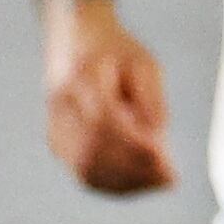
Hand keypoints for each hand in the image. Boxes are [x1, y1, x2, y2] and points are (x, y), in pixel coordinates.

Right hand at [43, 6, 176, 196]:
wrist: (76, 39)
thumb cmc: (117, 52)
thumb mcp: (144, 63)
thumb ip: (152, 98)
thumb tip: (157, 140)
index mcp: (81, 76)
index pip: (103, 120)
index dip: (134, 145)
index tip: (166, 158)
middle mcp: (61, 103)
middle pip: (93, 149)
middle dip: (134, 169)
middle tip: (169, 178)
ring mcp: (54, 125)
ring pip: (86, 167)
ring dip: (125, 183)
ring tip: (159, 182)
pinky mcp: (56, 142)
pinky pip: (84, 173)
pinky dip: (113, 184)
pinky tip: (140, 182)